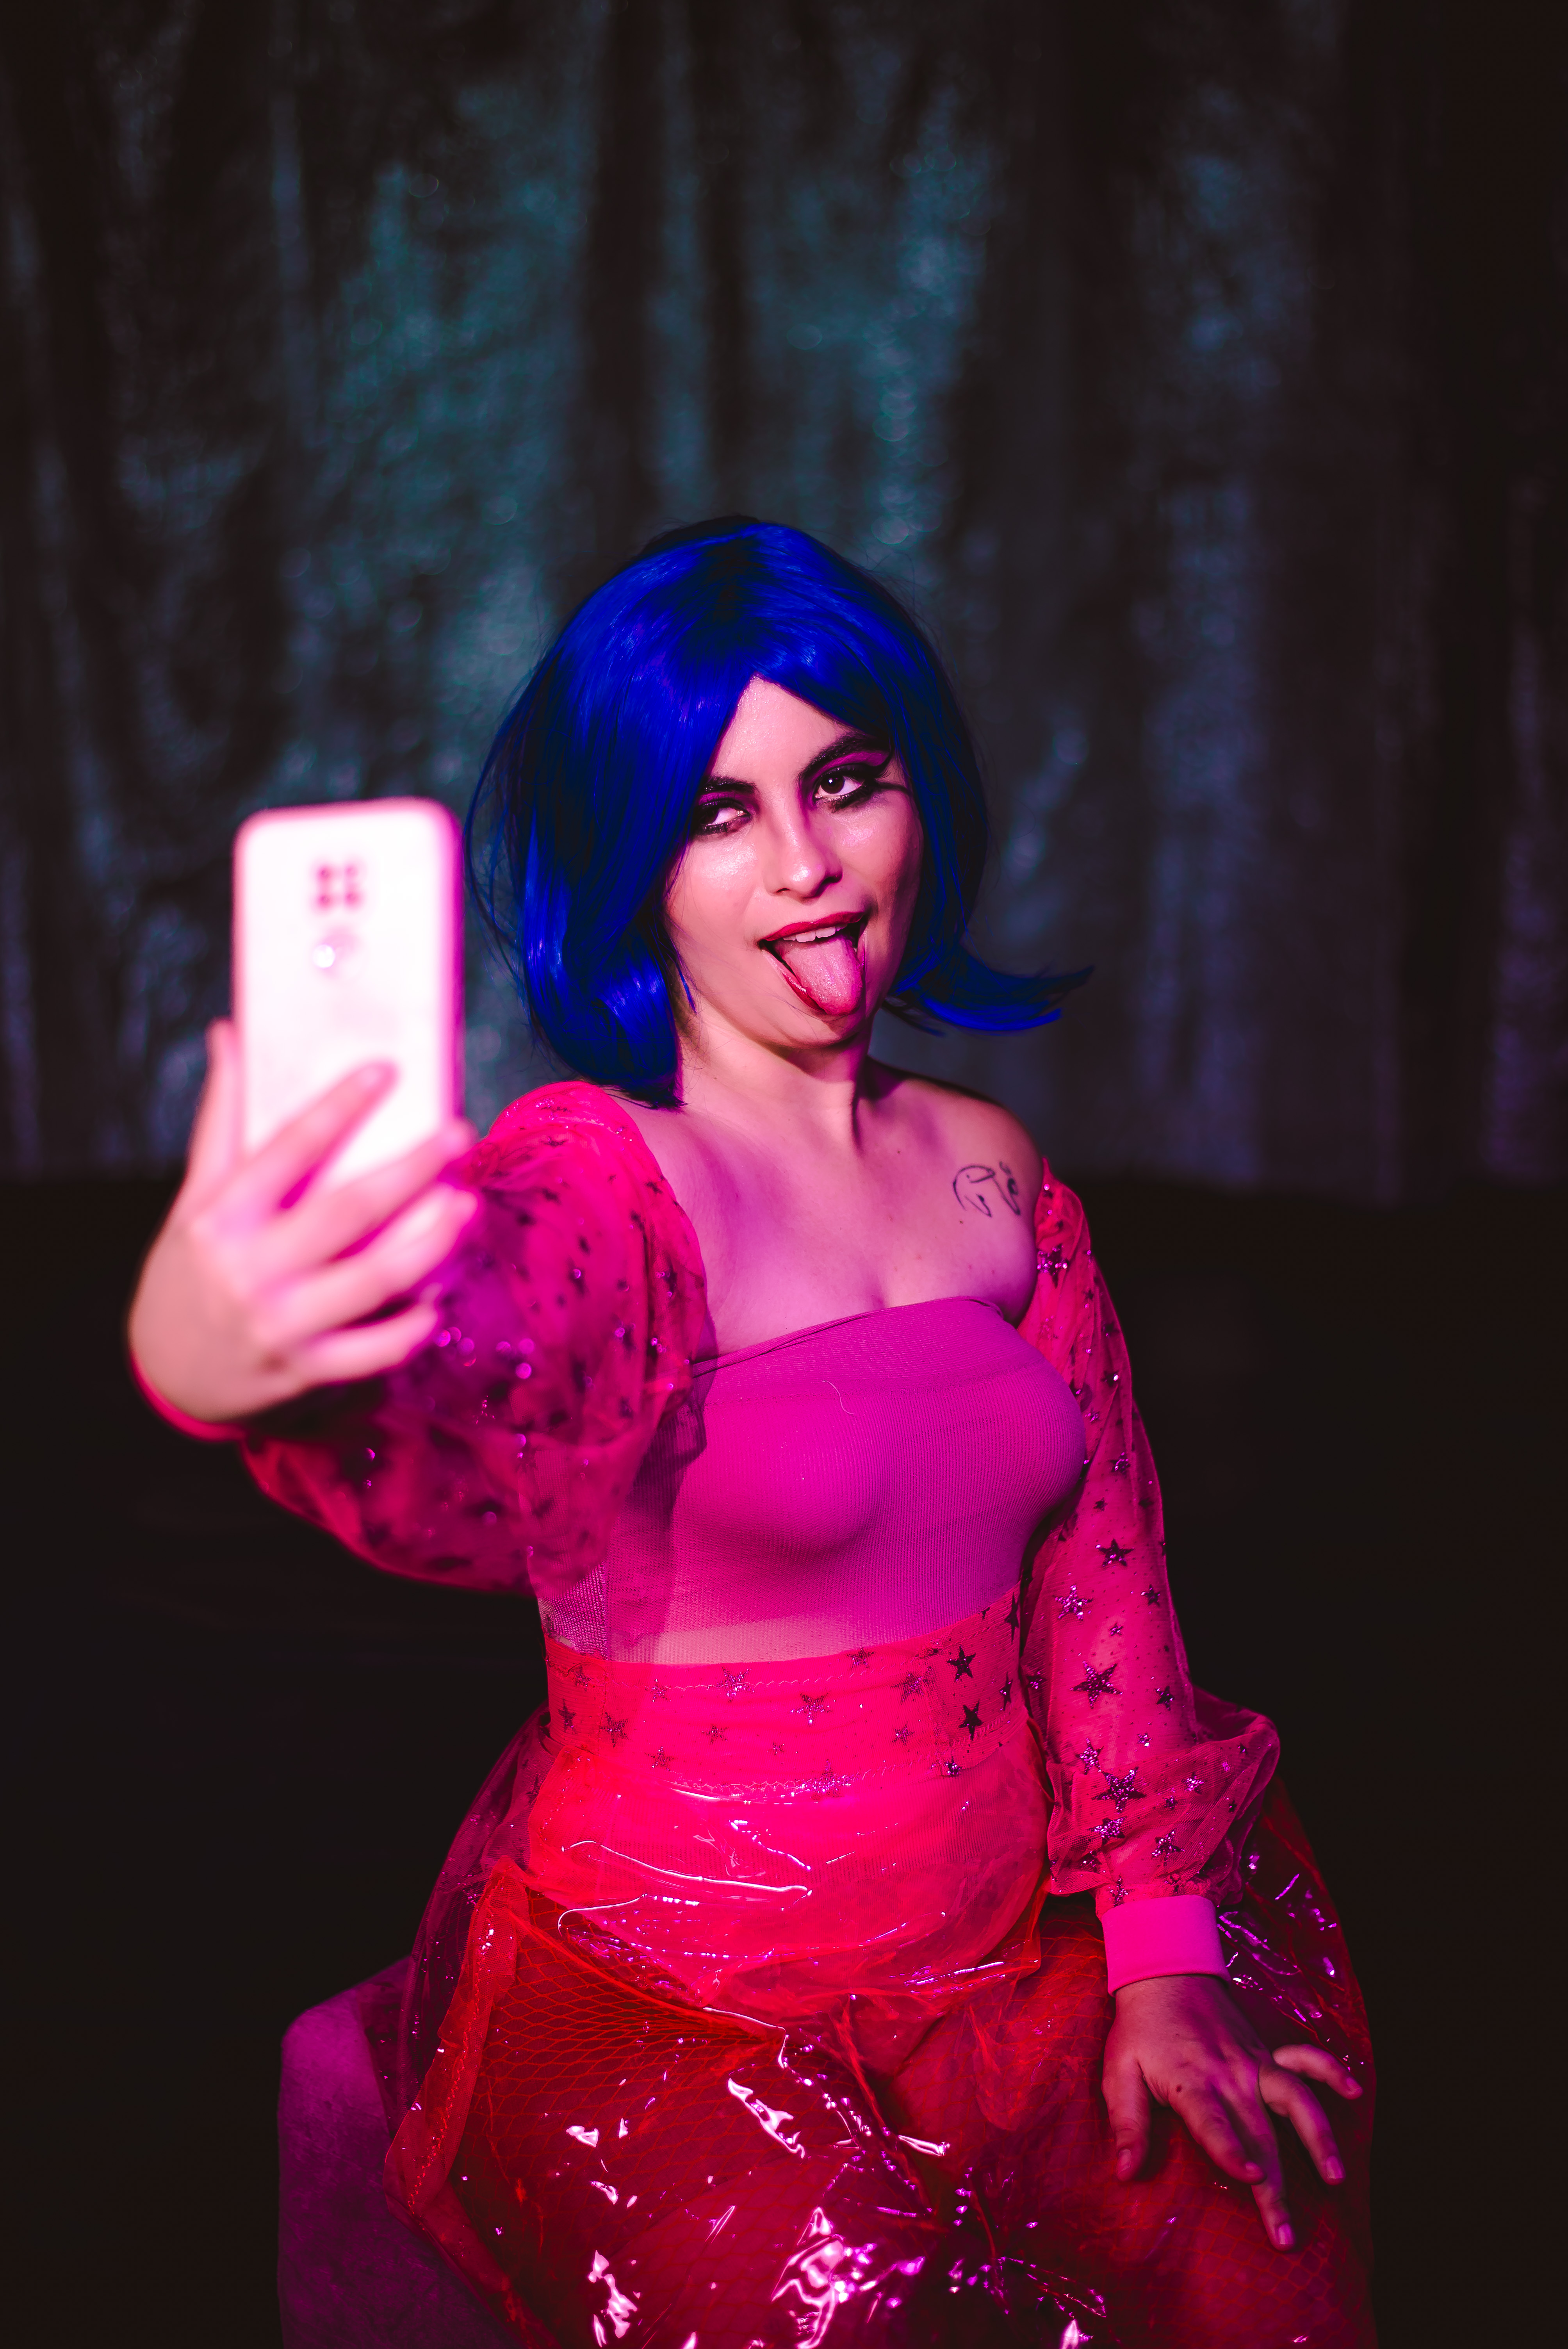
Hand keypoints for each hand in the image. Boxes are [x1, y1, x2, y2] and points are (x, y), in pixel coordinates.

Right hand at [128, 1020, 477, 1422]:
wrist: (162, 1371)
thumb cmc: (190, 1271)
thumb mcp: (195, 1196)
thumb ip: (221, 1119)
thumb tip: (230, 1035)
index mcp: (223, 1217)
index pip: (289, 1148)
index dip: (340, 1105)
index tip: (387, 1070)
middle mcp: (252, 1269)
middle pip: (348, 1211)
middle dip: (412, 1169)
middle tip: (458, 1133)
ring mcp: (283, 1324)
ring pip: (375, 1280)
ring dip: (431, 1243)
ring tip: (466, 1206)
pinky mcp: (308, 1370)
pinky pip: (376, 1349)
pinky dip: (413, 1324)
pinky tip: (438, 1295)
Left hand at [1103, 1973, 1361, 2248]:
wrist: (1166, 1972)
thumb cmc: (1139, 2029)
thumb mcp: (1119, 2071)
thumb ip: (1127, 2122)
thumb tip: (1125, 2172)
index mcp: (1191, 2082)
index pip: (1214, 2123)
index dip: (1232, 2152)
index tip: (1252, 2177)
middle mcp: (1230, 2075)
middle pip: (1259, 2135)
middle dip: (1274, 2187)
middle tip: (1286, 2236)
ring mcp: (1255, 2062)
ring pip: (1295, 2103)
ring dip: (1317, 2140)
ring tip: (1334, 2177)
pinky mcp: (1268, 2052)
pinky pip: (1307, 2059)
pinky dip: (1331, 2071)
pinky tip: (1354, 2092)